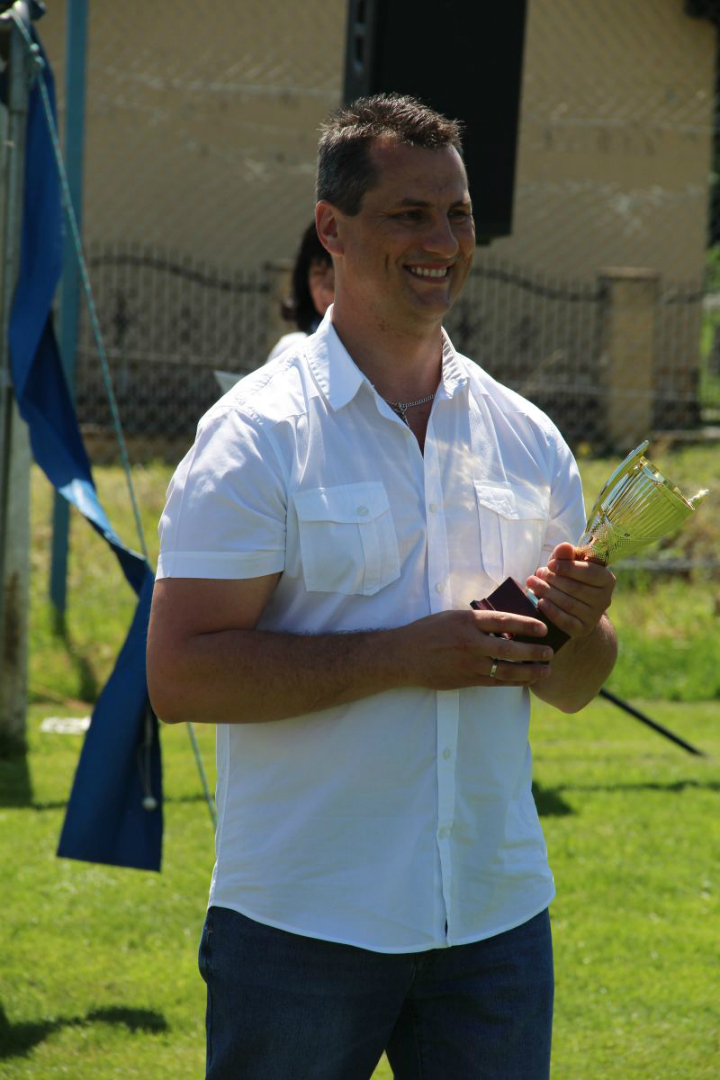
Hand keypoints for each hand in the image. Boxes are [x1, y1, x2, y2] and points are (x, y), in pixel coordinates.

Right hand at [399, 608, 554, 689]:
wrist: (404, 656)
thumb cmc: (428, 632)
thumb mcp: (452, 616)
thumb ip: (477, 620)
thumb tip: (506, 621)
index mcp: (467, 621)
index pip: (504, 621)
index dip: (526, 624)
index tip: (543, 628)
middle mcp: (471, 643)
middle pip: (510, 648)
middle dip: (534, 651)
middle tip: (550, 651)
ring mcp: (469, 664)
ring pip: (507, 669)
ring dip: (530, 670)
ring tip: (545, 669)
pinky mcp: (467, 680)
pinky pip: (496, 682)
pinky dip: (514, 681)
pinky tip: (527, 680)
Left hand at [525, 541, 615, 641]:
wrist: (574, 611)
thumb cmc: (570, 580)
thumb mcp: (567, 566)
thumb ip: (566, 556)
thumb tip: (564, 547)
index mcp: (606, 579)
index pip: (589, 572)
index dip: (568, 567)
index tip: (550, 564)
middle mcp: (605, 599)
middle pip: (576, 588)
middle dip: (554, 580)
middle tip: (537, 574)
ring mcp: (594, 616)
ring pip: (569, 603)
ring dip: (548, 592)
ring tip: (533, 584)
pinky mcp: (582, 629)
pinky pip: (566, 621)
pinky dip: (552, 611)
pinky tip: (540, 602)